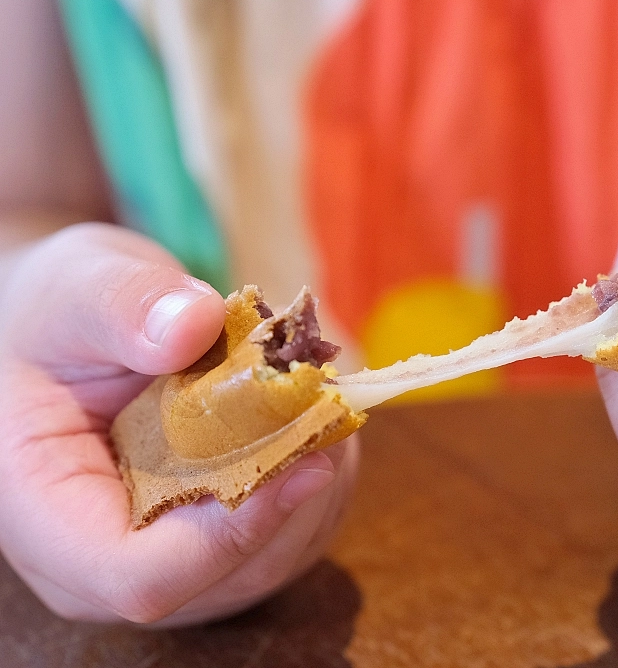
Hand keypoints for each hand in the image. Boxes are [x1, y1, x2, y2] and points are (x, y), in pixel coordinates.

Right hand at [0, 223, 357, 624]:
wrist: (77, 338)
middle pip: (229, 569)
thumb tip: (191, 325)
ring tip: (308, 394)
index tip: (308, 457)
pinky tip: (306, 416)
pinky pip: (296, 533)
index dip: (233, 530)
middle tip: (320, 396)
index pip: (143, 576)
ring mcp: (171, 566)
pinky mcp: (223, 550)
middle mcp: (106, 571)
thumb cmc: (63, 321)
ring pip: (279, 552)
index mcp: (49, 521)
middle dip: (292, 484)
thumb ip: (124, 305)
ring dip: (317, 475)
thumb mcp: (78, 289)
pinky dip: (321, 475)